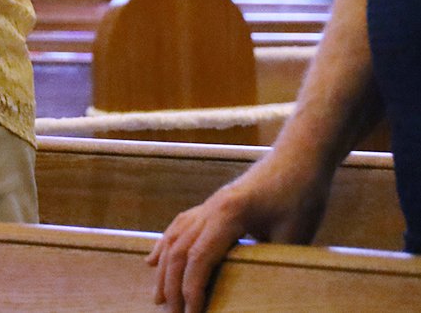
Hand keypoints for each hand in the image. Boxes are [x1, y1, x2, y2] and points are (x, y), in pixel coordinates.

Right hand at [147, 163, 329, 312]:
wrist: (299, 156)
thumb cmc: (302, 194)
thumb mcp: (295, 234)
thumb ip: (271, 259)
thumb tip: (262, 292)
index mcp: (229, 213)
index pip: (201, 257)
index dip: (193, 288)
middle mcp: (211, 207)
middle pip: (180, 250)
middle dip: (173, 286)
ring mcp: (208, 204)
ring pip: (174, 239)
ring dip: (164, 270)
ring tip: (158, 299)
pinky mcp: (212, 204)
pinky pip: (178, 227)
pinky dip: (163, 246)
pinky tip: (153, 261)